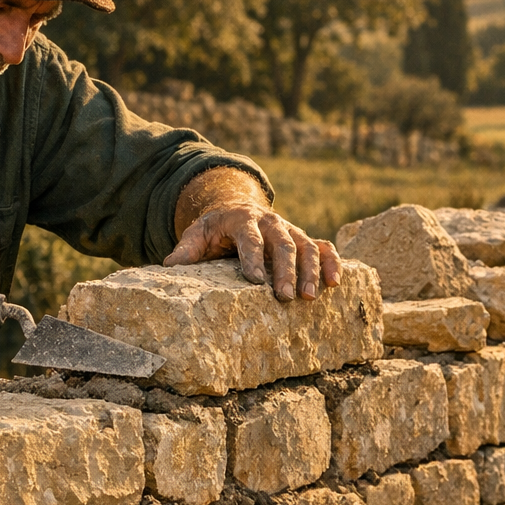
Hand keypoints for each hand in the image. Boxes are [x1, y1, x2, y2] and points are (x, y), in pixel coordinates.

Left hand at [163, 199, 341, 301]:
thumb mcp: (197, 233)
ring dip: (311, 271)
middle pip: (283, 244)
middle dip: (286, 271)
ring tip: (310, 297)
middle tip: (286, 297)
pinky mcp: (303, 237)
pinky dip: (332, 262)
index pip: (250, 239)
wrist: (237, 207)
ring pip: (307, 246)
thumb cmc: (215, 228)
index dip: (253, 258)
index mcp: (243, 219)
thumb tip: (170, 267)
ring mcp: (290, 229)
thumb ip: (186, 249)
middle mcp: (271, 222)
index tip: (255, 281)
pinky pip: (323, 247)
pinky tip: (335, 283)